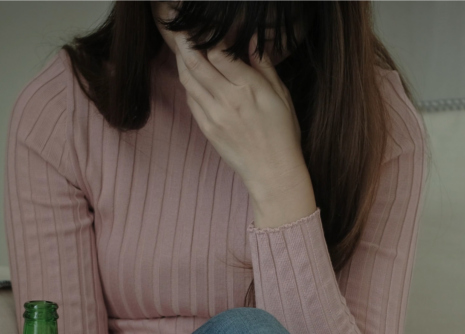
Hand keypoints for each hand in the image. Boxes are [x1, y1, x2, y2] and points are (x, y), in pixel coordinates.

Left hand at [173, 32, 306, 196]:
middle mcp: (227, 99)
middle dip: (186, 42)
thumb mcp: (281, 95)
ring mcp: (213, 115)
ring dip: (182, 60)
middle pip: (196, 62)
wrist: (272, 171)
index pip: (217, 53)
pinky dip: (188, 83)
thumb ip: (263, 66)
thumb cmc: (283, 133)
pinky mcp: (206, 128)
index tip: (212, 32)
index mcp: (248, 87)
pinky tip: (190, 75)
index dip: (211, 39)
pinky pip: (190, 99)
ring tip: (182, 48)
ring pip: (187, 79)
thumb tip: (252, 40)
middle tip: (183, 30)